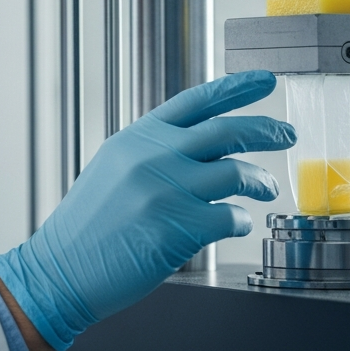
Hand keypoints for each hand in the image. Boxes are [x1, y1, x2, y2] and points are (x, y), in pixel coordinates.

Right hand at [0, 70, 294, 350]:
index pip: (196, 100)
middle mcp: (154, 156)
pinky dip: (242, 221)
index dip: (236, 87)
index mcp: (139, 137)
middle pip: (226, 130)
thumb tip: (201, 145)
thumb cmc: (88, 227)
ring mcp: (167, 190)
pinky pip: (230, 217)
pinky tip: (238, 224)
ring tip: (265, 190)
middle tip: (288, 132)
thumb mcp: (114, 168)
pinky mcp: (179, 227)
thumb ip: (154, 151)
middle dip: (266, 129)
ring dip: (260, 182)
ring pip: (236, 174)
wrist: (61, 270)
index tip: (266, 80)